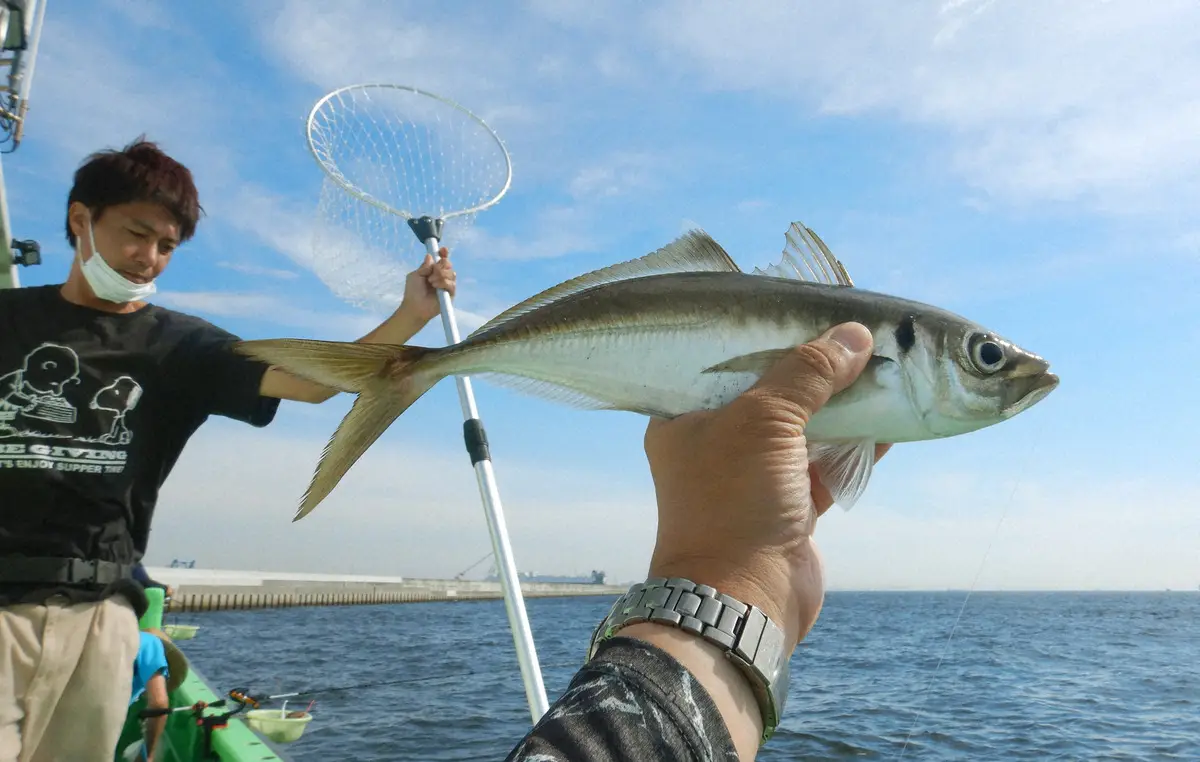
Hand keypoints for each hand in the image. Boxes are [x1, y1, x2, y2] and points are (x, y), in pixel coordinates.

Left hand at [399, 246, 456, 322]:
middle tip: (432, 272)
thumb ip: (424, 267)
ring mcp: (447, 285)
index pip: (441, 259)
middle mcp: (441, 276)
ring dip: (440, 275)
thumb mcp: (415, 276)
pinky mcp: (450, 294)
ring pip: (451, 273)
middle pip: (448, 264)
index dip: (443, 253)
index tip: (443, 250)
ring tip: (431, 282)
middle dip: (441, 265)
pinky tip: (435, 286)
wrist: (415, 306)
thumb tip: (430, 256)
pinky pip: (452, 284)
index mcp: (433, 270)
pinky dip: (444, 283)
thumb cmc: (413, 291)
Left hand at [642, 322, 888, 651]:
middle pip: (772, 391)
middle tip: (856, 337)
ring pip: (805, 428)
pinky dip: (856, 446)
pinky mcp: (789, 506)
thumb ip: (808, 373)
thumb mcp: (764, 420)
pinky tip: (889, 423)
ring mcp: (754, 477)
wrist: (743, 600)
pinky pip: (827, 464)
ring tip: (881, 371)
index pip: (725, 359)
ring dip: (843, 406)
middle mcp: (716, 443)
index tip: (809, 309)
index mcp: (685, 416)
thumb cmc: (733, 501)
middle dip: (816, 369)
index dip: (768, 334)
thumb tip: (853, 335)